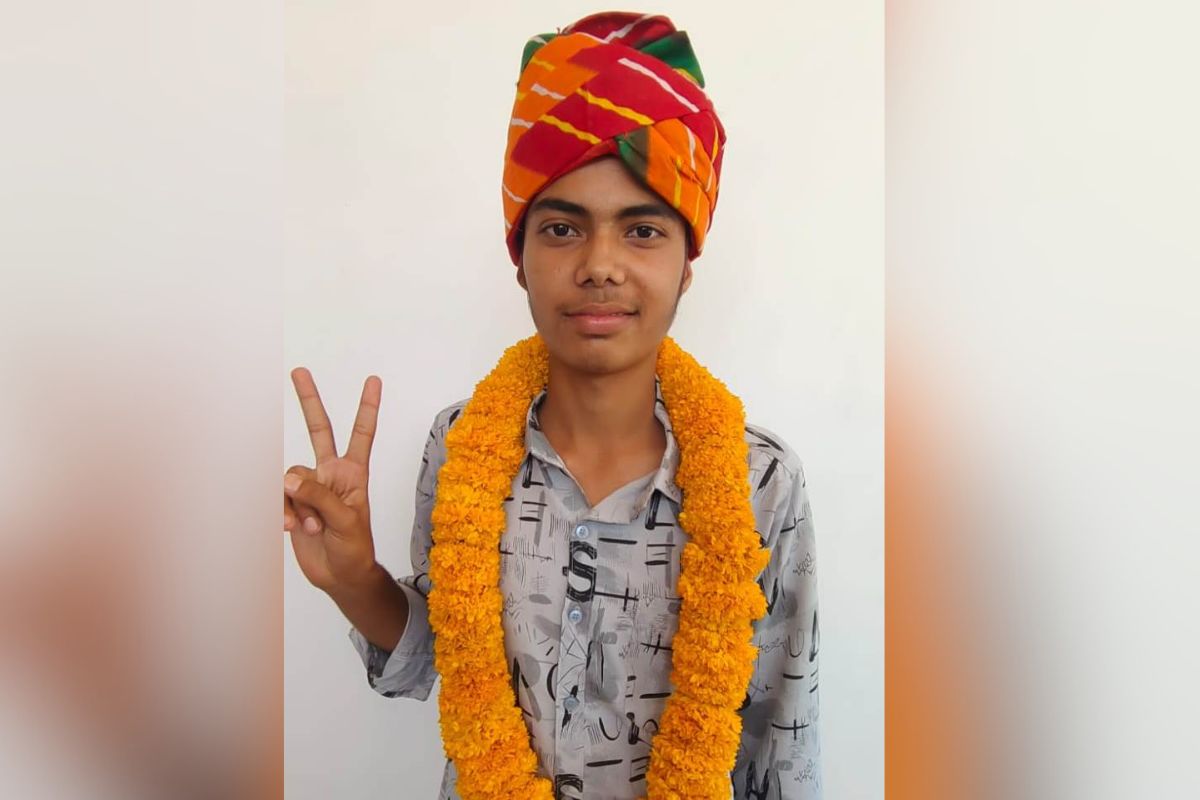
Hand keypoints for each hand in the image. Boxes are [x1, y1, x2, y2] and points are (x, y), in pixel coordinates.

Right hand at [284, 368, 380, 593]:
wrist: (340, 576)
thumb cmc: (355, 548)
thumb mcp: (346, 521)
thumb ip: (318, 496)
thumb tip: (288, 477)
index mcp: (354, 473)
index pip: (363, 434)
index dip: (367, 407)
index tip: (374, 380)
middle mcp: (332, 473)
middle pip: (319, 430)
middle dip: (309, 400)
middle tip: (299, 371)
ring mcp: (311, 487)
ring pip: (291, 478)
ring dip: (299, 506)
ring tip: (313, 528)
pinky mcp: (293, 503)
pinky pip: (279, 497)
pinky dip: (284, 513)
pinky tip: (292, 529)